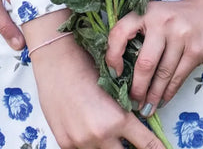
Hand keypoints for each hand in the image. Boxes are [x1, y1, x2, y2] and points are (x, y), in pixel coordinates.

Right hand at [28, 28, 165, 148]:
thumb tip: (136, 124)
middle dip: (130, 148)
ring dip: (109, 145)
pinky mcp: (65, 143)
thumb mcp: (114, 88)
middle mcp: (101, 135)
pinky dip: (89, 143)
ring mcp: (81, 142)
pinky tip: (87, 128)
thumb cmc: (88, 66)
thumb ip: (124, 112)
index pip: (146, 144)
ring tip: (106, 127)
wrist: (57, 61)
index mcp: (118, 119)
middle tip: (131, 140)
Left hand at [105, 0, 202, 114]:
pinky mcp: (196, 49)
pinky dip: (168, 92)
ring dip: (153, 96)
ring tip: (146, 108)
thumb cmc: (179, 17)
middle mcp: (163, 21)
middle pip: (145, 63)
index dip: (112, 56)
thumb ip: (141, 35)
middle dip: (137, 88)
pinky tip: (162, 100)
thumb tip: (122, 71)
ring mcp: (182, 35)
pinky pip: (178, 77)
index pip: (120, 32)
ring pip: (162, 74)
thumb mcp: (157, 16)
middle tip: (133, 102)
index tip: (114, 73)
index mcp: (147, 12)